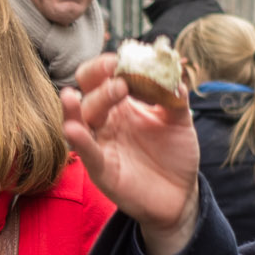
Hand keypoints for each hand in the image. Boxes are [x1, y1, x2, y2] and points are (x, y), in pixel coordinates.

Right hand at [58, 54, 200, 254]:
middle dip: (99, 84)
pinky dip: (79, 140)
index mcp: (122, 105)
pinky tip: (73, 129)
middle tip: (119, 81)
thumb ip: (175, 97)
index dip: (105, 66)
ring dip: (78, 108)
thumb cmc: (175, 155)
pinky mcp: (101, 170)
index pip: (102, 78)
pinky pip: (86, 153)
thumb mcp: (180, 121)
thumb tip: (173, 73)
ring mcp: (101, 144)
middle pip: (89, 94)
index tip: (120, 59)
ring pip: (81, 121)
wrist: (180, 195)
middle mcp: (106, 122)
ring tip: (75, 95)